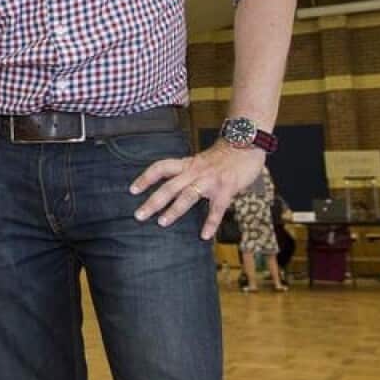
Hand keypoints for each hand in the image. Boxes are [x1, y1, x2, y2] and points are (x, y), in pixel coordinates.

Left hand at [130, 142, 265, 239]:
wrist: (246, 143)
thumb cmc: (222, 156)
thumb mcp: (200, 161)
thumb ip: (188, 173)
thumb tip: (173, 189)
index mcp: (187, 164)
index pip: (161, 168)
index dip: (146, 178)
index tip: (132, 190)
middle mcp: (195, 171)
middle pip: (169, 186)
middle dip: (153, 201)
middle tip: (138, 215)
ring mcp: (210, 180)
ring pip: (187, 196)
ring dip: (174, 210)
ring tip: (161, 223)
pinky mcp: (226, 188)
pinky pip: (217, 208)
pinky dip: (211, 223)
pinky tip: (205, 236)